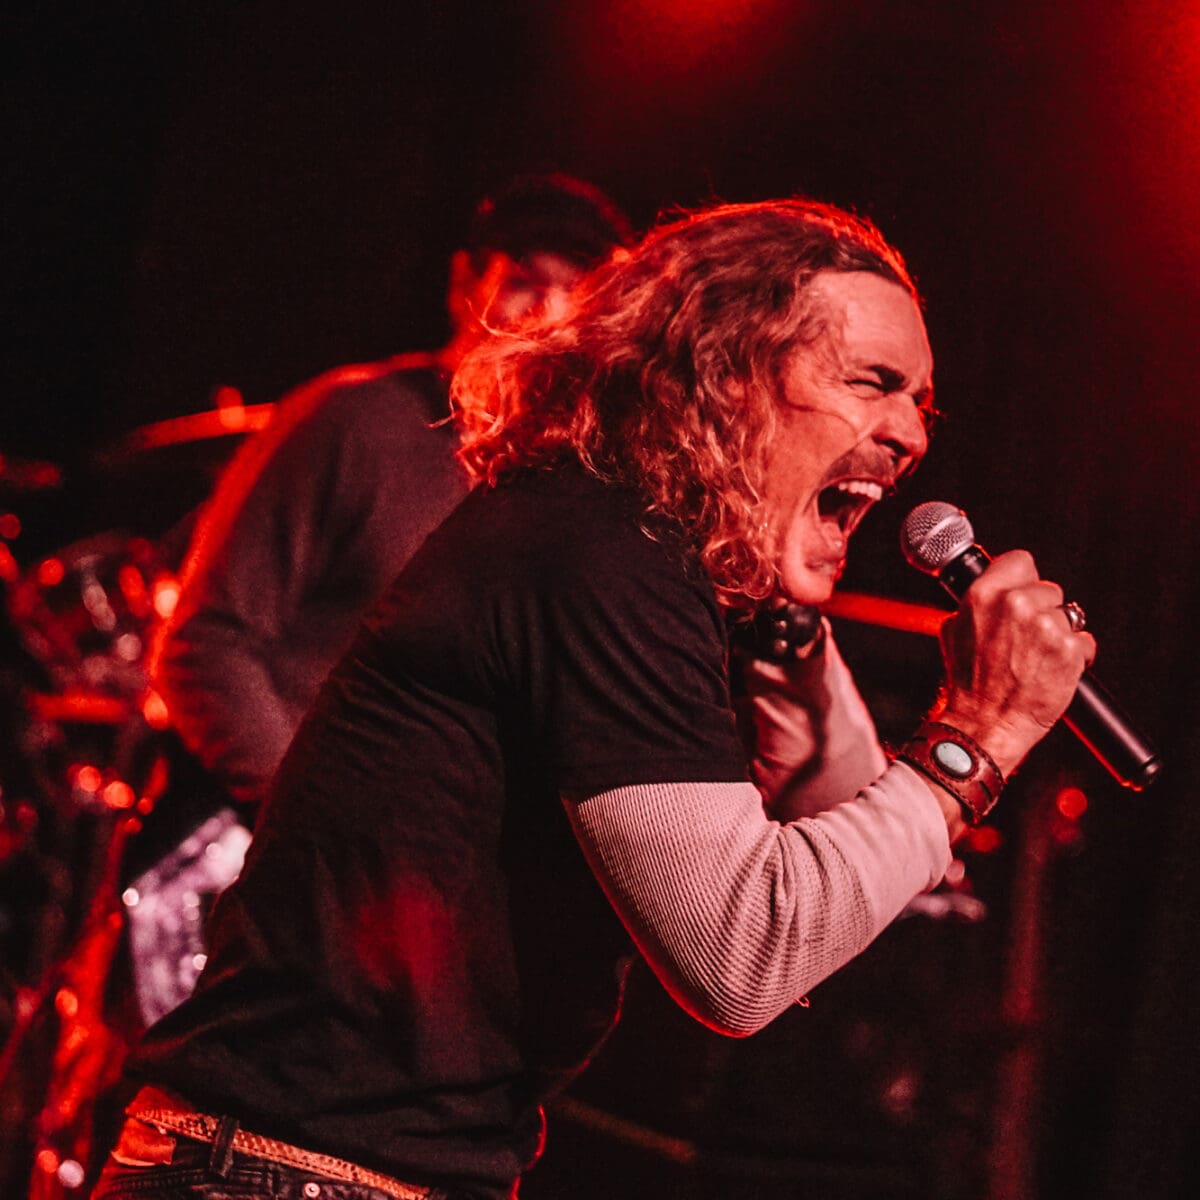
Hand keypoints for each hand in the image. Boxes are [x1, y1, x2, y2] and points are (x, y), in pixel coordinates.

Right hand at [935, 550, 1095, 776]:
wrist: (986, 723)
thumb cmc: (968, 682)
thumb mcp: (955, 632)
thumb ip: (976, 605)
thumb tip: (989, 589)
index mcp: (984, 595)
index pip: (1020, 561)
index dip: (1023, 579)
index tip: (1022, 591)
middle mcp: (1016, 605)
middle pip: (1048, 589)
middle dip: (1042, 611)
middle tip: (1026, 639)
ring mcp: (1046, 627)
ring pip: (1069, 615)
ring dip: (1059, 634)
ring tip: (1038, 658)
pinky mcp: (1069, 650)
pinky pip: (1084, 642)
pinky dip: (1074, 657)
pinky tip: (1052, 670)